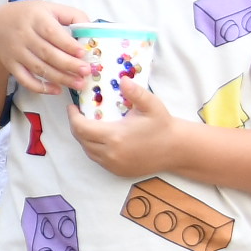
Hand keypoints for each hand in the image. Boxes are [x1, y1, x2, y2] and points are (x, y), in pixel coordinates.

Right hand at [0, 0, 97, 100]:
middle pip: (47, 53)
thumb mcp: (49, 8)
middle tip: (86, 72)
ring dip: (60, 78)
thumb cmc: (29, 16)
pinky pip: (25, 80)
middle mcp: (24, 35)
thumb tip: (90, 29)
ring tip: (78, 84)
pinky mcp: (11, 65)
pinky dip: (41, 87)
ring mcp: (16, 52)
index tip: (83, 53)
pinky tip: (56, 90)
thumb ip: (71, 15)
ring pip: (39, 68)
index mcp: (36, 18)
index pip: (52, 33)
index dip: (68, 44)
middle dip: (68, 65)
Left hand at [63, 76, 192, 177]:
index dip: (72, 117)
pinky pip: (98, 160)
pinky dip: (94, 148)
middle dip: (76, 126)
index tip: (72, 107)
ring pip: (88, 151)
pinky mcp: (118, 171)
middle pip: (81, 140)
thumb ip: (135, 92)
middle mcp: (110, 154)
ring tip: (88, 124)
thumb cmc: (163, 125)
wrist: (177, 149)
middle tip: (79, 114)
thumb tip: (122, 79)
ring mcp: (114, 165)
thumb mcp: (151, 105)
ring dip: (84, 138)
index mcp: (114, 136)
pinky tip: (100, 138)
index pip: (80, 128)